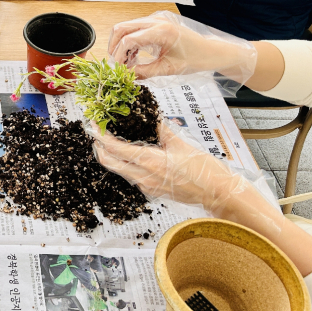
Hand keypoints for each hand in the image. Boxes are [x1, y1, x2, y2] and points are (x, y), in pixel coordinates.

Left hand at [91, 121, 245, 214]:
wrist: (218, 194)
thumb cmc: (204, 170)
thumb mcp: (182, 144)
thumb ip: (163, 130)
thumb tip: (153, 116)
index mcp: (150, 161)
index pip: (115, 148)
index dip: (101, 136)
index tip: (94, 126)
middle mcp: (143, 176)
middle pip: (109, 162)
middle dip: (99, 148)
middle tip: (96, 134)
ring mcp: (146, 186)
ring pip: (118, 170)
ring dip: (110, 156)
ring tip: (108, 142)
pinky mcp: (151, 191)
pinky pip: (130, 176)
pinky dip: (123, 164)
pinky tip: (126, 155)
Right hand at [108, 11, 256, 82]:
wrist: (210, 51)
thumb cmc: (195, 59)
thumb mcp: (168, 69)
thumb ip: (144, 72)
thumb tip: (126, 76)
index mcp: (161, 31)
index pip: (128, 40)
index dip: (119, 56)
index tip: (119, 69)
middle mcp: (156, 21)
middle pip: (121, 28)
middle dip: (115, 47)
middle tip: (117, 64)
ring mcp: (155, 19)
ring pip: (125, 27)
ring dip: (121, 45)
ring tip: (128, 62)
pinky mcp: (155, 22)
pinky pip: (134, 29)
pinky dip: (129, 42)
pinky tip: (134, 56)